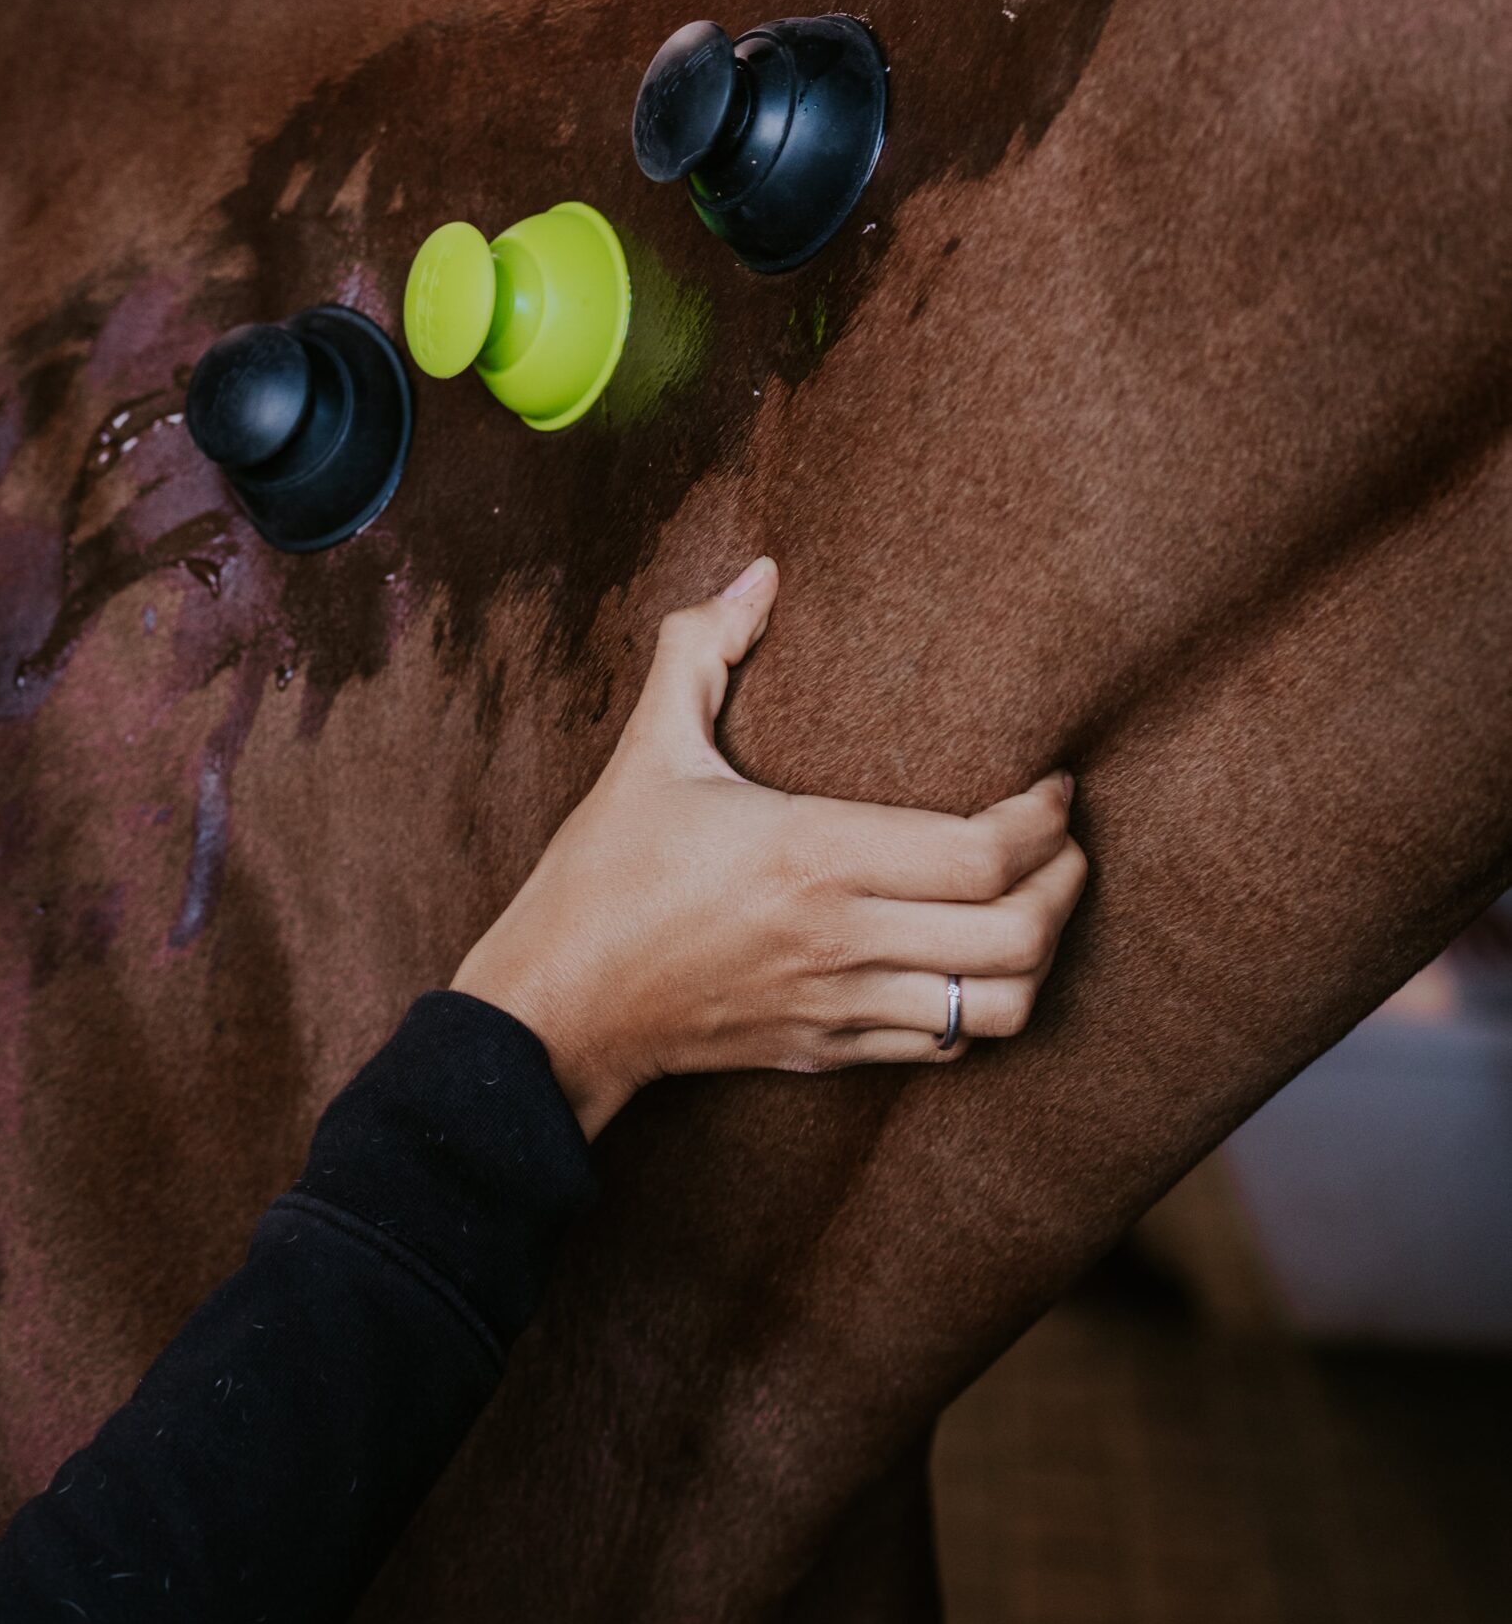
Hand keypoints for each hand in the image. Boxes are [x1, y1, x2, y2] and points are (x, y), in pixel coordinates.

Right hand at [452, 558, 1085, 1137]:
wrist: (556, 1007)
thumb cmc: (603, 873)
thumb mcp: (648, 748)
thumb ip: (702, 647)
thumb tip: (761, 572)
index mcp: (813, 855)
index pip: (984, 853)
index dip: (1045, 821)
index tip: (1055, 783)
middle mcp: (842, 939)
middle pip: (1017, 933)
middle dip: (1067, 882)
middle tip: (1066, 837)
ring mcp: (840, 1005)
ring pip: (996, 1008)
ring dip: (1039, 955)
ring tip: (1037, 900)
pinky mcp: (828, 1051)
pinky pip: (946, 1046)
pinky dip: (982, 1004)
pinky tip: (972, 956)